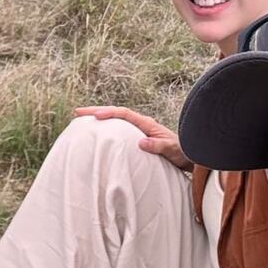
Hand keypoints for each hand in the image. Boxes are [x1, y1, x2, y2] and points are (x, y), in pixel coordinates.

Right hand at [74, 107, 192, 170]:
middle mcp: (140, 124)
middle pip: (115, 113)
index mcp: (146, 124)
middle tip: (77, 112)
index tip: (95, 116)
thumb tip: (141, 143)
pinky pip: (117, 130)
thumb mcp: (171, 150)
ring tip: (81, 120)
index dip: (109, 113)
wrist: (189, 156)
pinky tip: (96, 133)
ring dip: (99, 118)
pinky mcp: (136, 137)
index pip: (124, 114)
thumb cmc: (181, 152)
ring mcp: (138, 130)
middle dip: (96, 111)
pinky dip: (105, 128)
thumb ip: (158, 146)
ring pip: (115, 120)